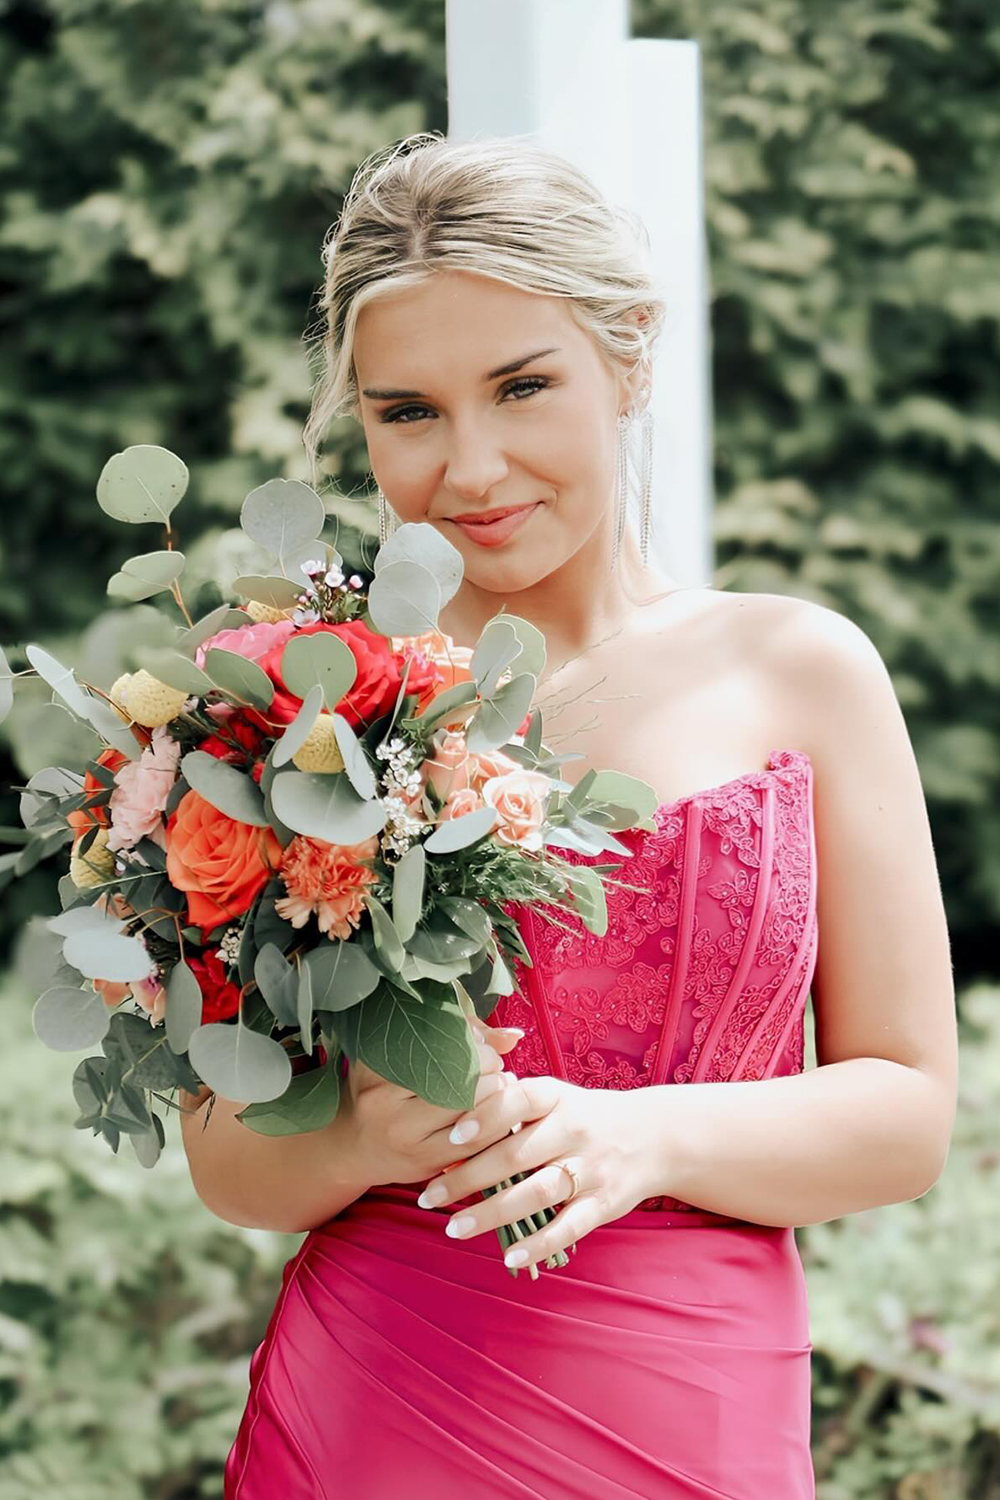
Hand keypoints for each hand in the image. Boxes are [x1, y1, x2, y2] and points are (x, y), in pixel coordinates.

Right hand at [340, 1020, 524, 1189]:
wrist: (351, 1145)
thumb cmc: (380, 1091)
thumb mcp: (396, 1058)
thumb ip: (452, 1039)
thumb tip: (511, 1036)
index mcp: (375, 1070)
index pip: (434, 1049)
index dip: (469, 1044)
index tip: (479, 1043)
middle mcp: (384, 1104)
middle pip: (453, 1081)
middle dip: (487, 1069)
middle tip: (496, 1064)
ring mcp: (404, 1138)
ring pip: (467, 1114)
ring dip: (496, 1097)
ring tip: (502, 1084)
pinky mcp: (423, 1163)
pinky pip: (472, 1144)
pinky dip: (494, 1126)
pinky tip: (501, 1112)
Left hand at [415, 1075, 658, 1272]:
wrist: (655, 1136)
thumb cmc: (586, 1117)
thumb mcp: (556, 1100)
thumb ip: (512, 1110)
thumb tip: (453, 1131)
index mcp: (557, 1098)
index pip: (517, 1102)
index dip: (483, 1117)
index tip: (450, 1137)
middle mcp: (574, 1130)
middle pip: (515, 1155)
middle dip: (467, 1177)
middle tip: (429, 1196)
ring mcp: (591, 1168)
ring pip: (536, 1193)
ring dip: (491, 1213)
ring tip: (454, 1228)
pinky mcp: (605, 1203)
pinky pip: (568, 1226)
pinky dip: (539, 1243)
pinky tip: (510, 1255)